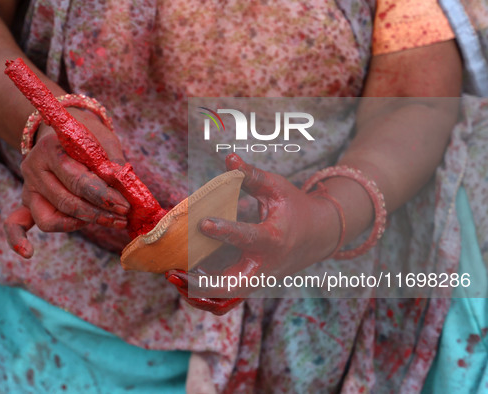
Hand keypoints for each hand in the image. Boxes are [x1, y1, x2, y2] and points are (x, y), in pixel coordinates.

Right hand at [5, 108, 129, 257]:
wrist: (61, 130)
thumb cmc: (87, 137)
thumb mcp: (103, 141)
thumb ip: (113, 163)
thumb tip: (125, 187)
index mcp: (51, 149)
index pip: (78, 181)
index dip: (104, 197)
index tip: (126, 207)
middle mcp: (34, 168)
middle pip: (66, 202)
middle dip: (98, 214)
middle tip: (122, 218)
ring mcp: (28, 187)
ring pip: (49, 218)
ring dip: (79, 224)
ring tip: (105, 221)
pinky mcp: (26, 201)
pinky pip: (17, 223)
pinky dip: (18, 238)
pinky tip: (28, 253)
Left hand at [166, 153, 339, 314]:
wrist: (318, 236)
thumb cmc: (295, 208)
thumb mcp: (277, 188)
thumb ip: (251, 175)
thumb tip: (229, 157)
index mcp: (273, 239)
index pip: (248, 238)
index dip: (225, 231)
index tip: (202, 223)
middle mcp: (264, 266)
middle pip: (230, 287)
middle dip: (199, 285)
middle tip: (173, 271)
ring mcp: (257, 280)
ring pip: (224, 300)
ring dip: (197, 294)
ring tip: (172, 276)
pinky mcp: (250, 285)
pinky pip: (225, 299)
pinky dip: (204, 294)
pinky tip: (184, 277)